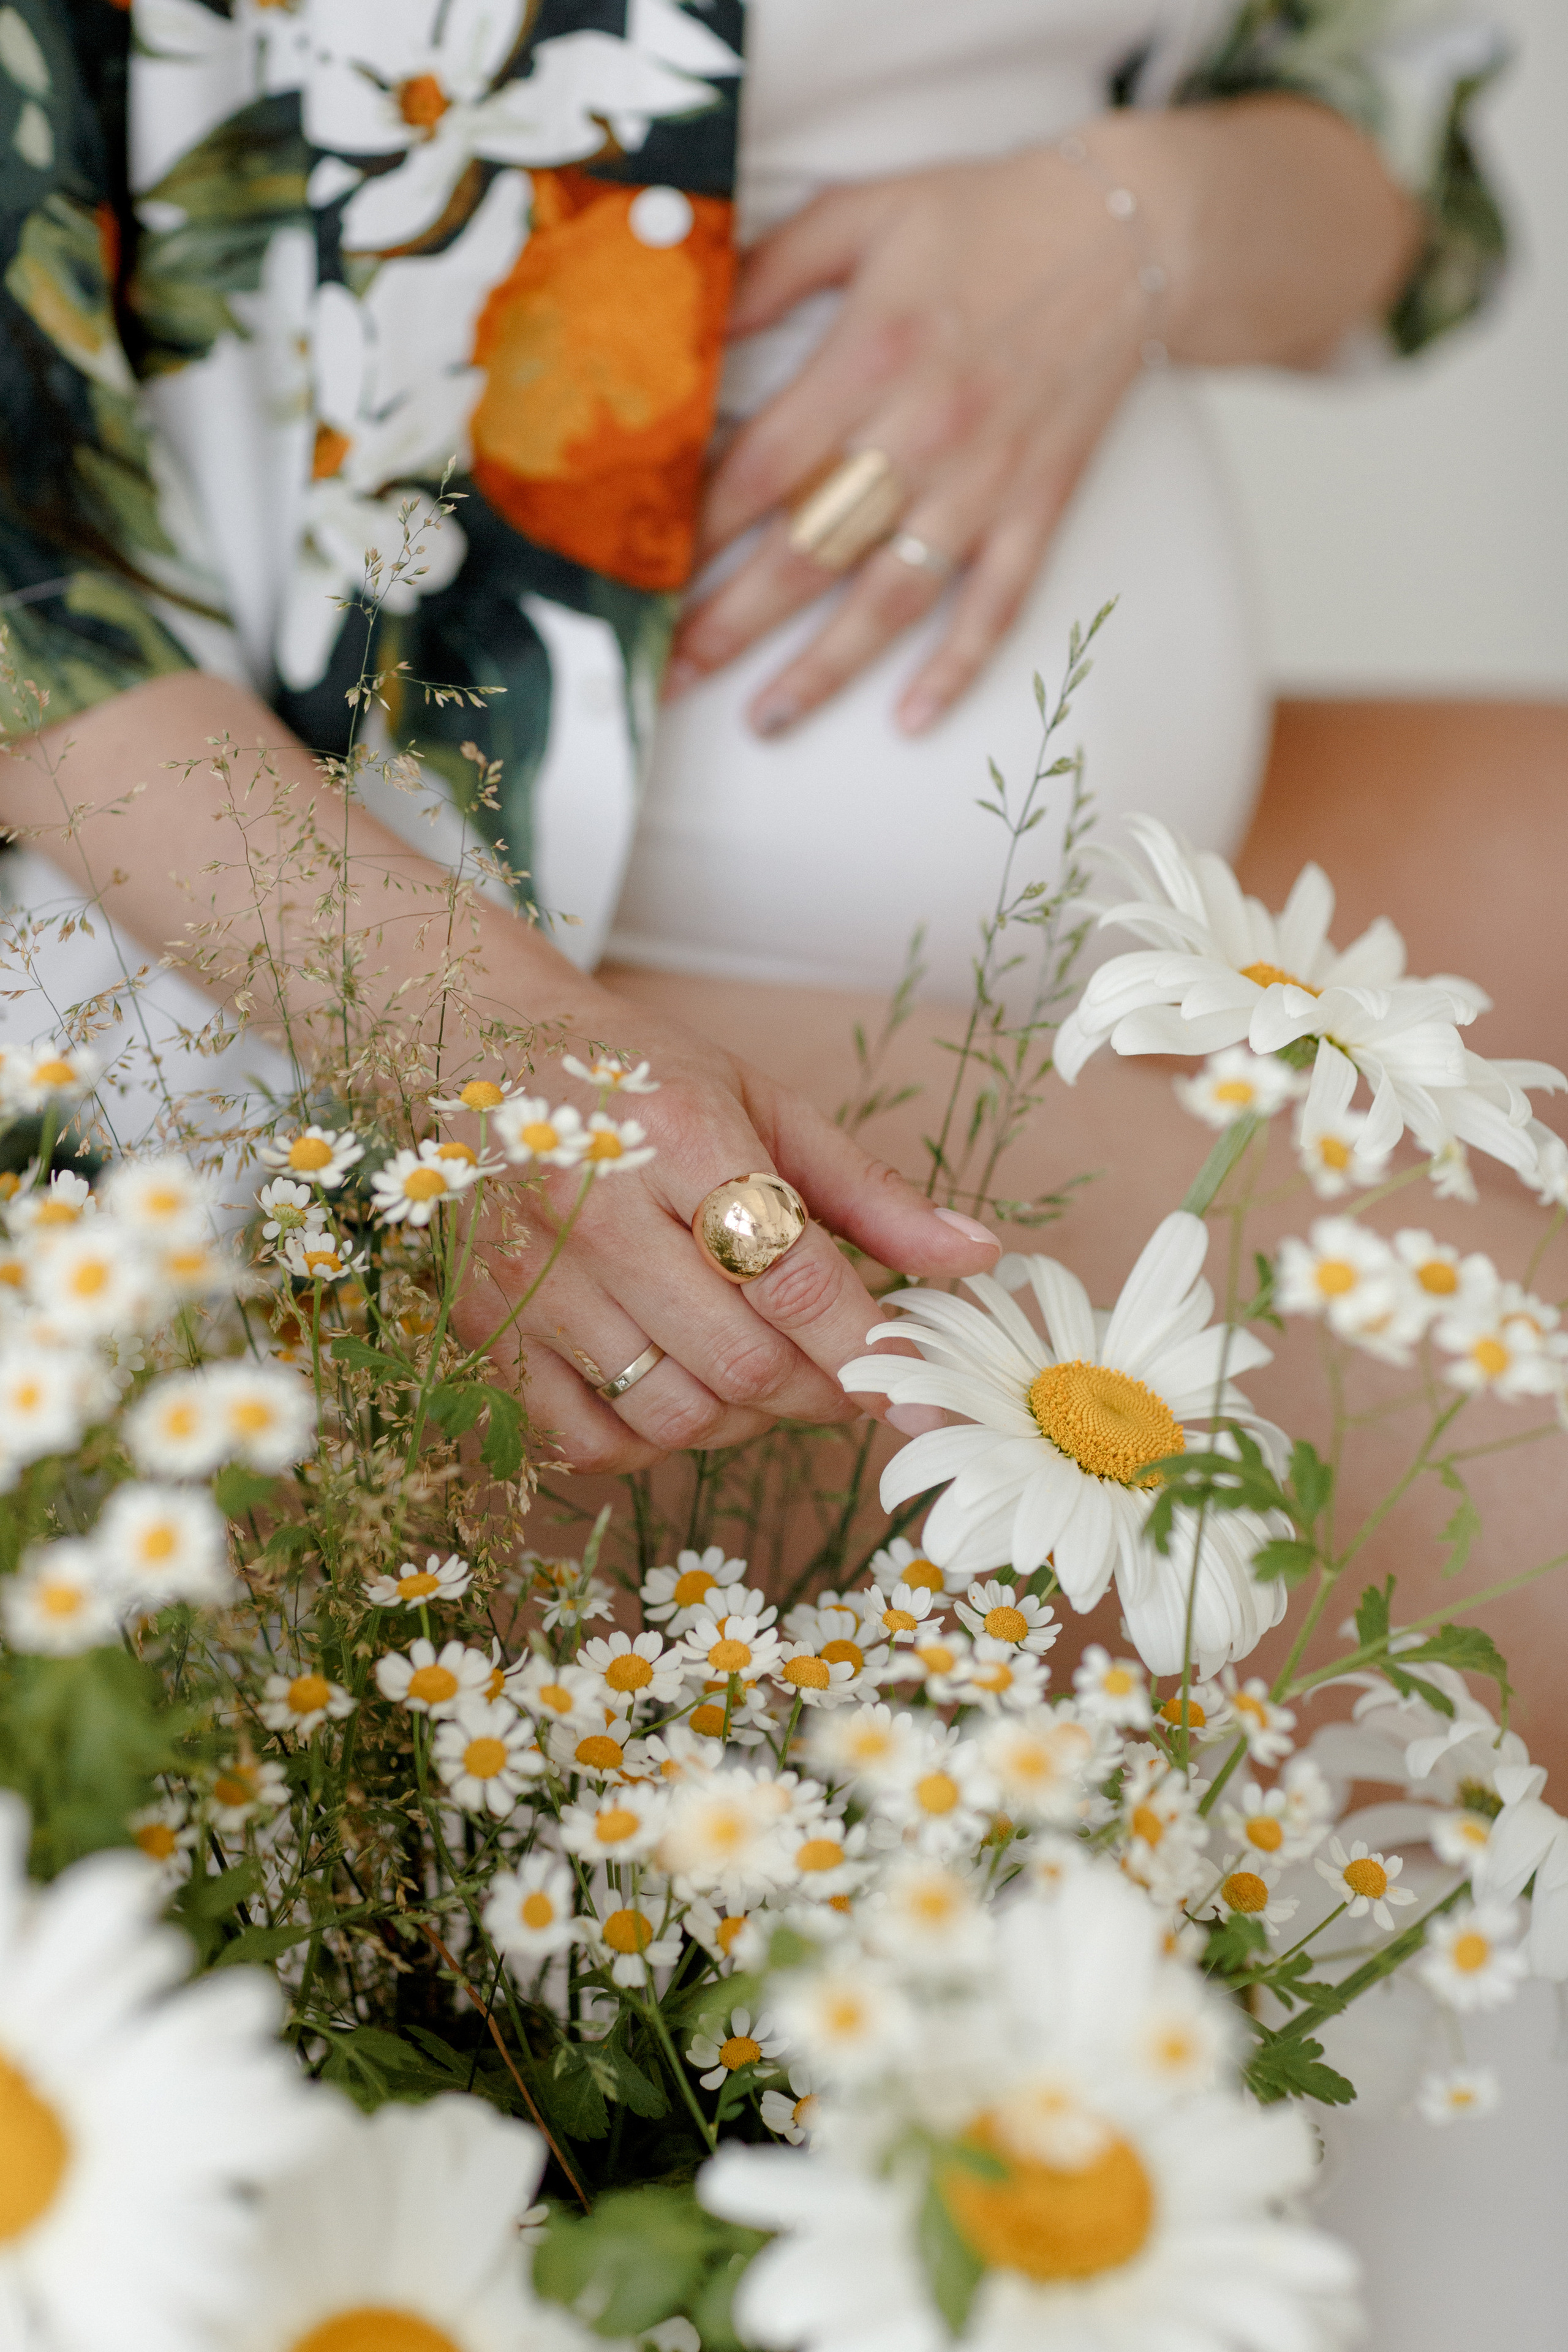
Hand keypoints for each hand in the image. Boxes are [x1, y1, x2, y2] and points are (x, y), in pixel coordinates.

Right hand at [450, 986, 996, 1473]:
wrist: (481, 1046)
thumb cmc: (639, 1077)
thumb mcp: (763, 1103)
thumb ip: (869, 1193)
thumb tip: (976, 1258)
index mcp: (679, 1135)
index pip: (794, 1276)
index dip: (869, 1347)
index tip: (922, 1387)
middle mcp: (597, 1210)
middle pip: (741, 1360)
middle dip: (820, 1392)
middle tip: (841, 1375)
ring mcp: (533, 1278)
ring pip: (672, 1412)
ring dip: (743, 1422)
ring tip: (760, 1379)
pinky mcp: (487, 1327)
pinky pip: (587, 1439)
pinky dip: (652, 1444)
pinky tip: (677, 1395)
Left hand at [666, 99, 1419, 738]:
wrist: (1126, 231)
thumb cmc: (982, 221)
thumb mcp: (860, 213)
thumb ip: (767, 274)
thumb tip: (687, 335)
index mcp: (870, 357)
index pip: (762, 467)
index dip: (696, 529)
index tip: (641, 576)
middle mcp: (923, 432)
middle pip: (810, 551)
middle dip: (731, 623)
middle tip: (668, 676)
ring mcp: (984, 481)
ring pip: (892, 598)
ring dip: (824, 670)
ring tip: (762, 722)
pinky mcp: (1037, 507)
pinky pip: (997, 605)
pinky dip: (957, 667)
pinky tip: (909, 719)